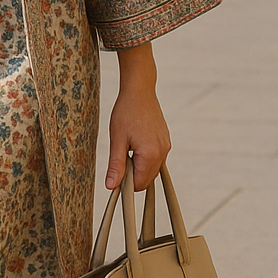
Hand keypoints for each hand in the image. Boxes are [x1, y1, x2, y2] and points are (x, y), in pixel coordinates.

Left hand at [105, 42, 171, 191]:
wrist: (139, 91)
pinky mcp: (166, 140)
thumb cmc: (126, 112)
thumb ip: (116, 166)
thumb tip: (111, 186)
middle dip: (133, 175)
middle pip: (148, 179)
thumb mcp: (117, 140)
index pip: (139, 184)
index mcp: (151, 154)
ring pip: (152, 169)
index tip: (115, 174)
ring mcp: (166, 146)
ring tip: (127, 148)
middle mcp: (163, 152)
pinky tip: (135, 143)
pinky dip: (145, 158)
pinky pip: (156, 158)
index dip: (125, 184)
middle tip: (120, 158)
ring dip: (139, 166)